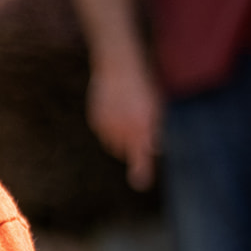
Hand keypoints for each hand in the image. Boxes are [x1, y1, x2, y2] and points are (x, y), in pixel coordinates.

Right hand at [87, 56, 162, 189]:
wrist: (117, 67)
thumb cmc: (141, 86)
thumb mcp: (155, 107)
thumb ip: (153, 130)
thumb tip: (153, 149)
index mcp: (141, 127)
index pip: (140, 155)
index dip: (141, 170)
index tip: (140, 183)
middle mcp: (122, 130)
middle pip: (125, 151)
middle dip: (131, 146)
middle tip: (136, 127)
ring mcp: (107, 127)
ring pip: (113, 145)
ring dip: (120, 137)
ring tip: (124, 115)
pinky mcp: (96, 122)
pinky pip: (103, 134)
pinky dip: (109, 128)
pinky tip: (113, 109)